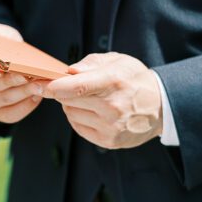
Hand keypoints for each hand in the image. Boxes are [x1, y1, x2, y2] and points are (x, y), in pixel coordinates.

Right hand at [0, 23, 43, 123]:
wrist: (3, 60)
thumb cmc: (1, 45)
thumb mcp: (0, 34)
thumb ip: (3, 38)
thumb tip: (13, 45)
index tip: (1, 68)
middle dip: (12, 81)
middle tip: (28, 76)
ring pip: (4, 99)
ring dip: (23, 93)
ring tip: (39, 86)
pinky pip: (11, 114)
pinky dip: (25, 106)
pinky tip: (37, 96)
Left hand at [41, 53, 162, 149]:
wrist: (161, 106)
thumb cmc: (135, 79)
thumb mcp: (118, 61)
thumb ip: (91, 63)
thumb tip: (69, 71)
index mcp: (114, 82)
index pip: (78, 86)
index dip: (55, 86)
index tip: (41, 84)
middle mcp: (112, 106)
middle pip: (69, 100)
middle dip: (64, 92)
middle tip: (73, 87)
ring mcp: (111, 126)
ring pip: (71, 114)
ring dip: (72, 105)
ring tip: (90, 99)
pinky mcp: (109, 141)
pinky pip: (78, 127)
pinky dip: (79, 118)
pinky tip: (92, 112)